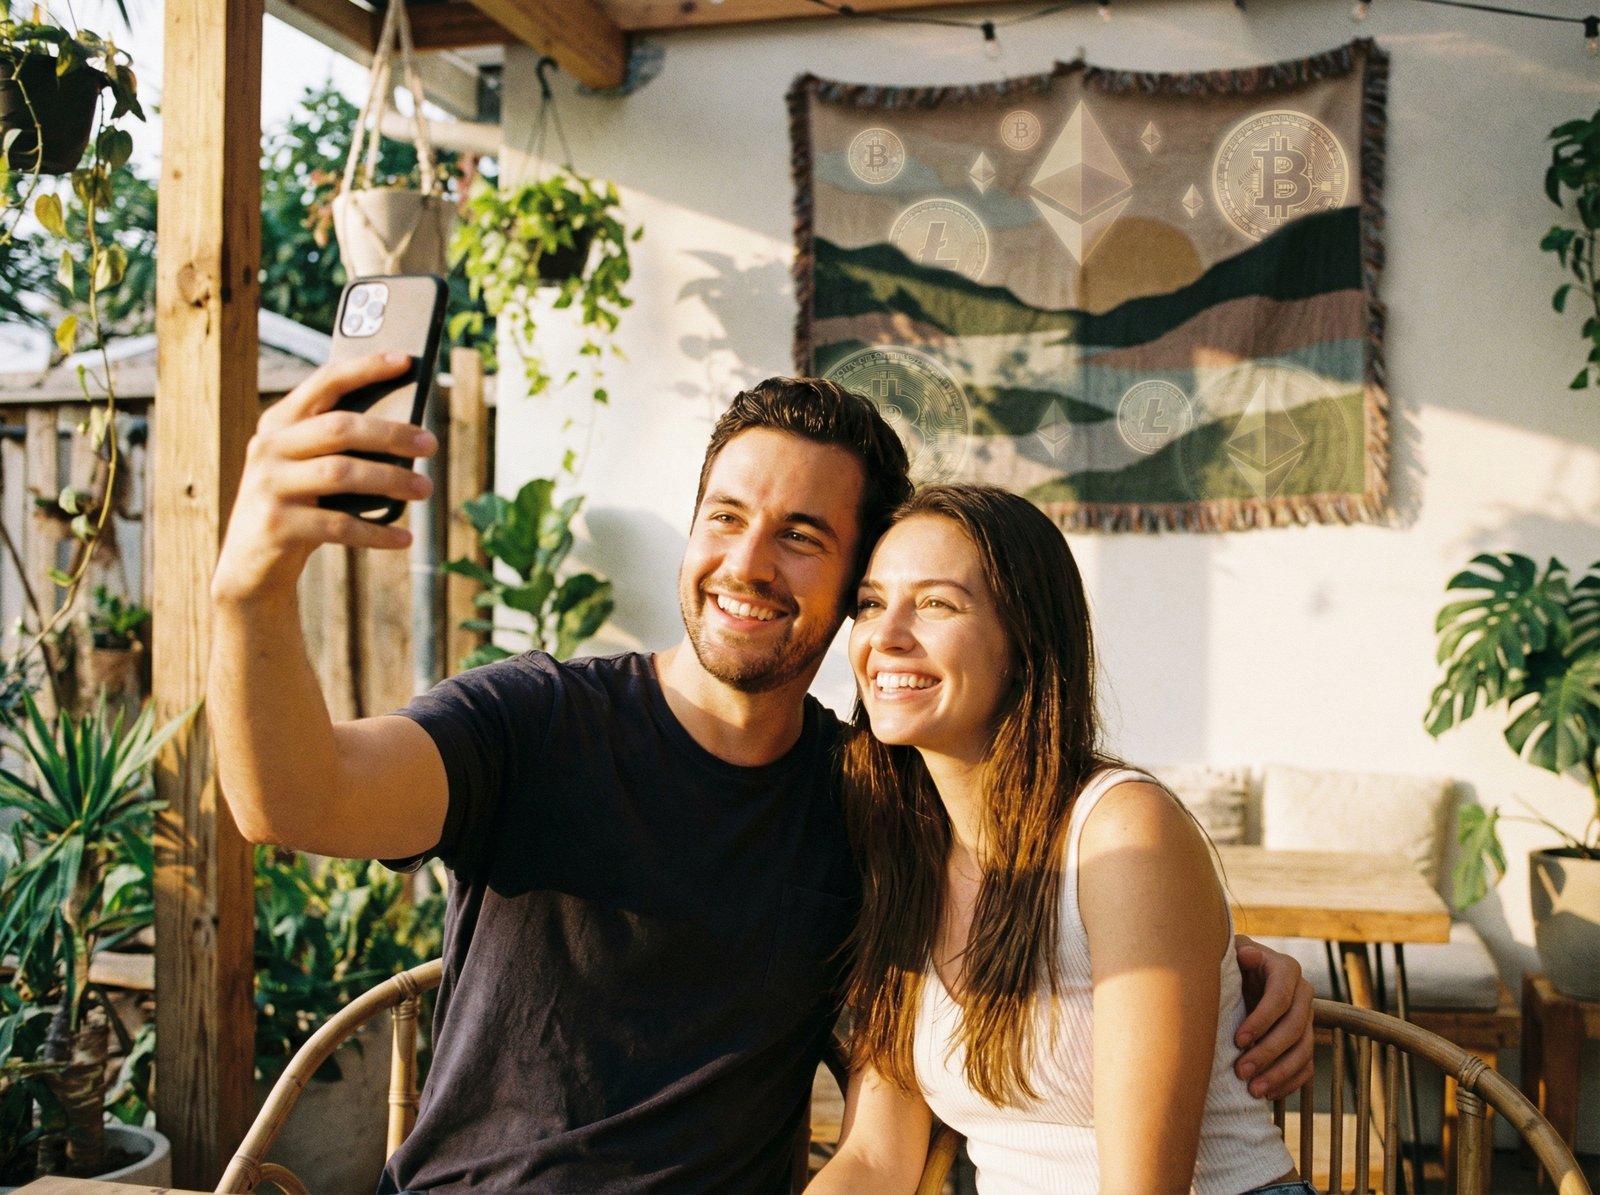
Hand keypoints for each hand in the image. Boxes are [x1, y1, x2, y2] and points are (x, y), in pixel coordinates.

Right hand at [212, 352, 437, 602]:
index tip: (405, 360)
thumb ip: (341, 446)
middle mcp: (269, 448)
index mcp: (279, 423)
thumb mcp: (310, 468)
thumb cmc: (298, 506)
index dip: (365, 368)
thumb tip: (410, 431)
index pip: (324, 383)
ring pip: (341, 474)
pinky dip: (376, 532)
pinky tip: (404, 538)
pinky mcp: (276, 526)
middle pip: (339, 428)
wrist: (250, 566)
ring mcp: (269, 486)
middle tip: (431, 444)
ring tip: (425, 489)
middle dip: (391, 433)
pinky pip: (338, 526)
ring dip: (391, 480)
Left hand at [1233, 934, 1313, 1098]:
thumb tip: (1248, 956)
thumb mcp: (1231, 951)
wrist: (1241, 974)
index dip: (1261, 1021)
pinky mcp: (1306, 1039)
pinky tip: (1268, 1095)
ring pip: (1303, 1051)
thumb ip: (1238, 953)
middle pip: (1294, 1029)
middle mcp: (1304, 993)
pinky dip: (1290, 1083)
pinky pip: (1306, 1066)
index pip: (1280, 998)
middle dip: (1267, 1053)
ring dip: (1279, 1074)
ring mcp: (1308, 1018)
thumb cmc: (1230, 962)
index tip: (1237, 1041)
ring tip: (1253, 1091)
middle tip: (1241, 1072)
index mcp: (1286, 969)